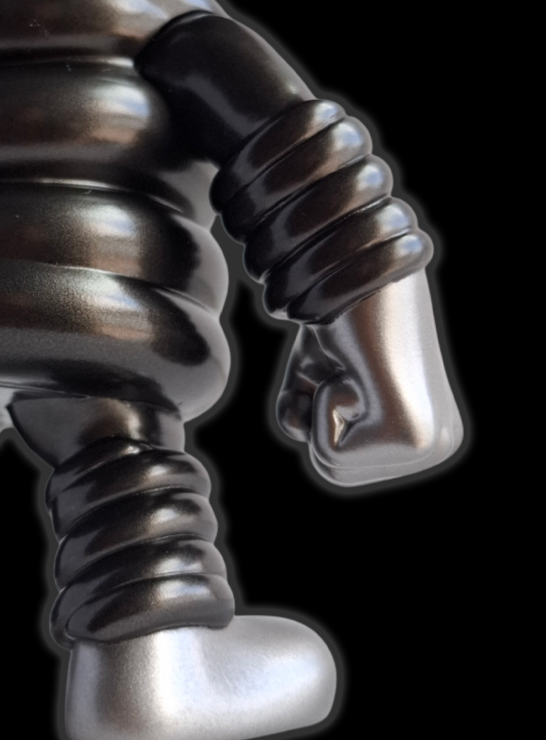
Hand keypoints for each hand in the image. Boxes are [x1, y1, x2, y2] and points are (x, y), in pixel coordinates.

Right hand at [276, 273, 462, 486]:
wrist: (359, 266)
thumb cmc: (339, 313)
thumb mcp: (318, 371)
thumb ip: (305, 413)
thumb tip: (301, 432)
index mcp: (428, 434)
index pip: (337, 461)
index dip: (316, 409)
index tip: (345, 367)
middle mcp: (440, 445)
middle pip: (333, 473)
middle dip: (315, 416)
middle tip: (343, 367)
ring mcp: (431, 446)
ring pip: (330, 468)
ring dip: (319, 408)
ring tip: (350, 366)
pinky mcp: (412, 437)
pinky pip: (330, 453)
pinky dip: (320, 404)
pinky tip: (354, 368)